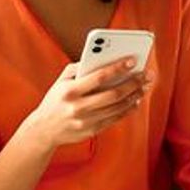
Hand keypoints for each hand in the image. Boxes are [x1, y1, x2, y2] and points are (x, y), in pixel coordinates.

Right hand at [23, 57, 152, 149]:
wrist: (44, 130)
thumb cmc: (55, 100)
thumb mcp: (60, 81)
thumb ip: (78, 68)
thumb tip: (102, 59)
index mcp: (70, 91)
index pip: (99, 77)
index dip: (118, 68)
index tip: (132, 60)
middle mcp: (78, 107)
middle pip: (113, 94)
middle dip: (133, 83)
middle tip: (146, 75)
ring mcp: (86, 121)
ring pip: (118, 107)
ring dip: (134, 96)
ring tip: (144, 86)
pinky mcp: (92, 131)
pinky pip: (115, 118)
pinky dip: (127, 109)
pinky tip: (135, 100)